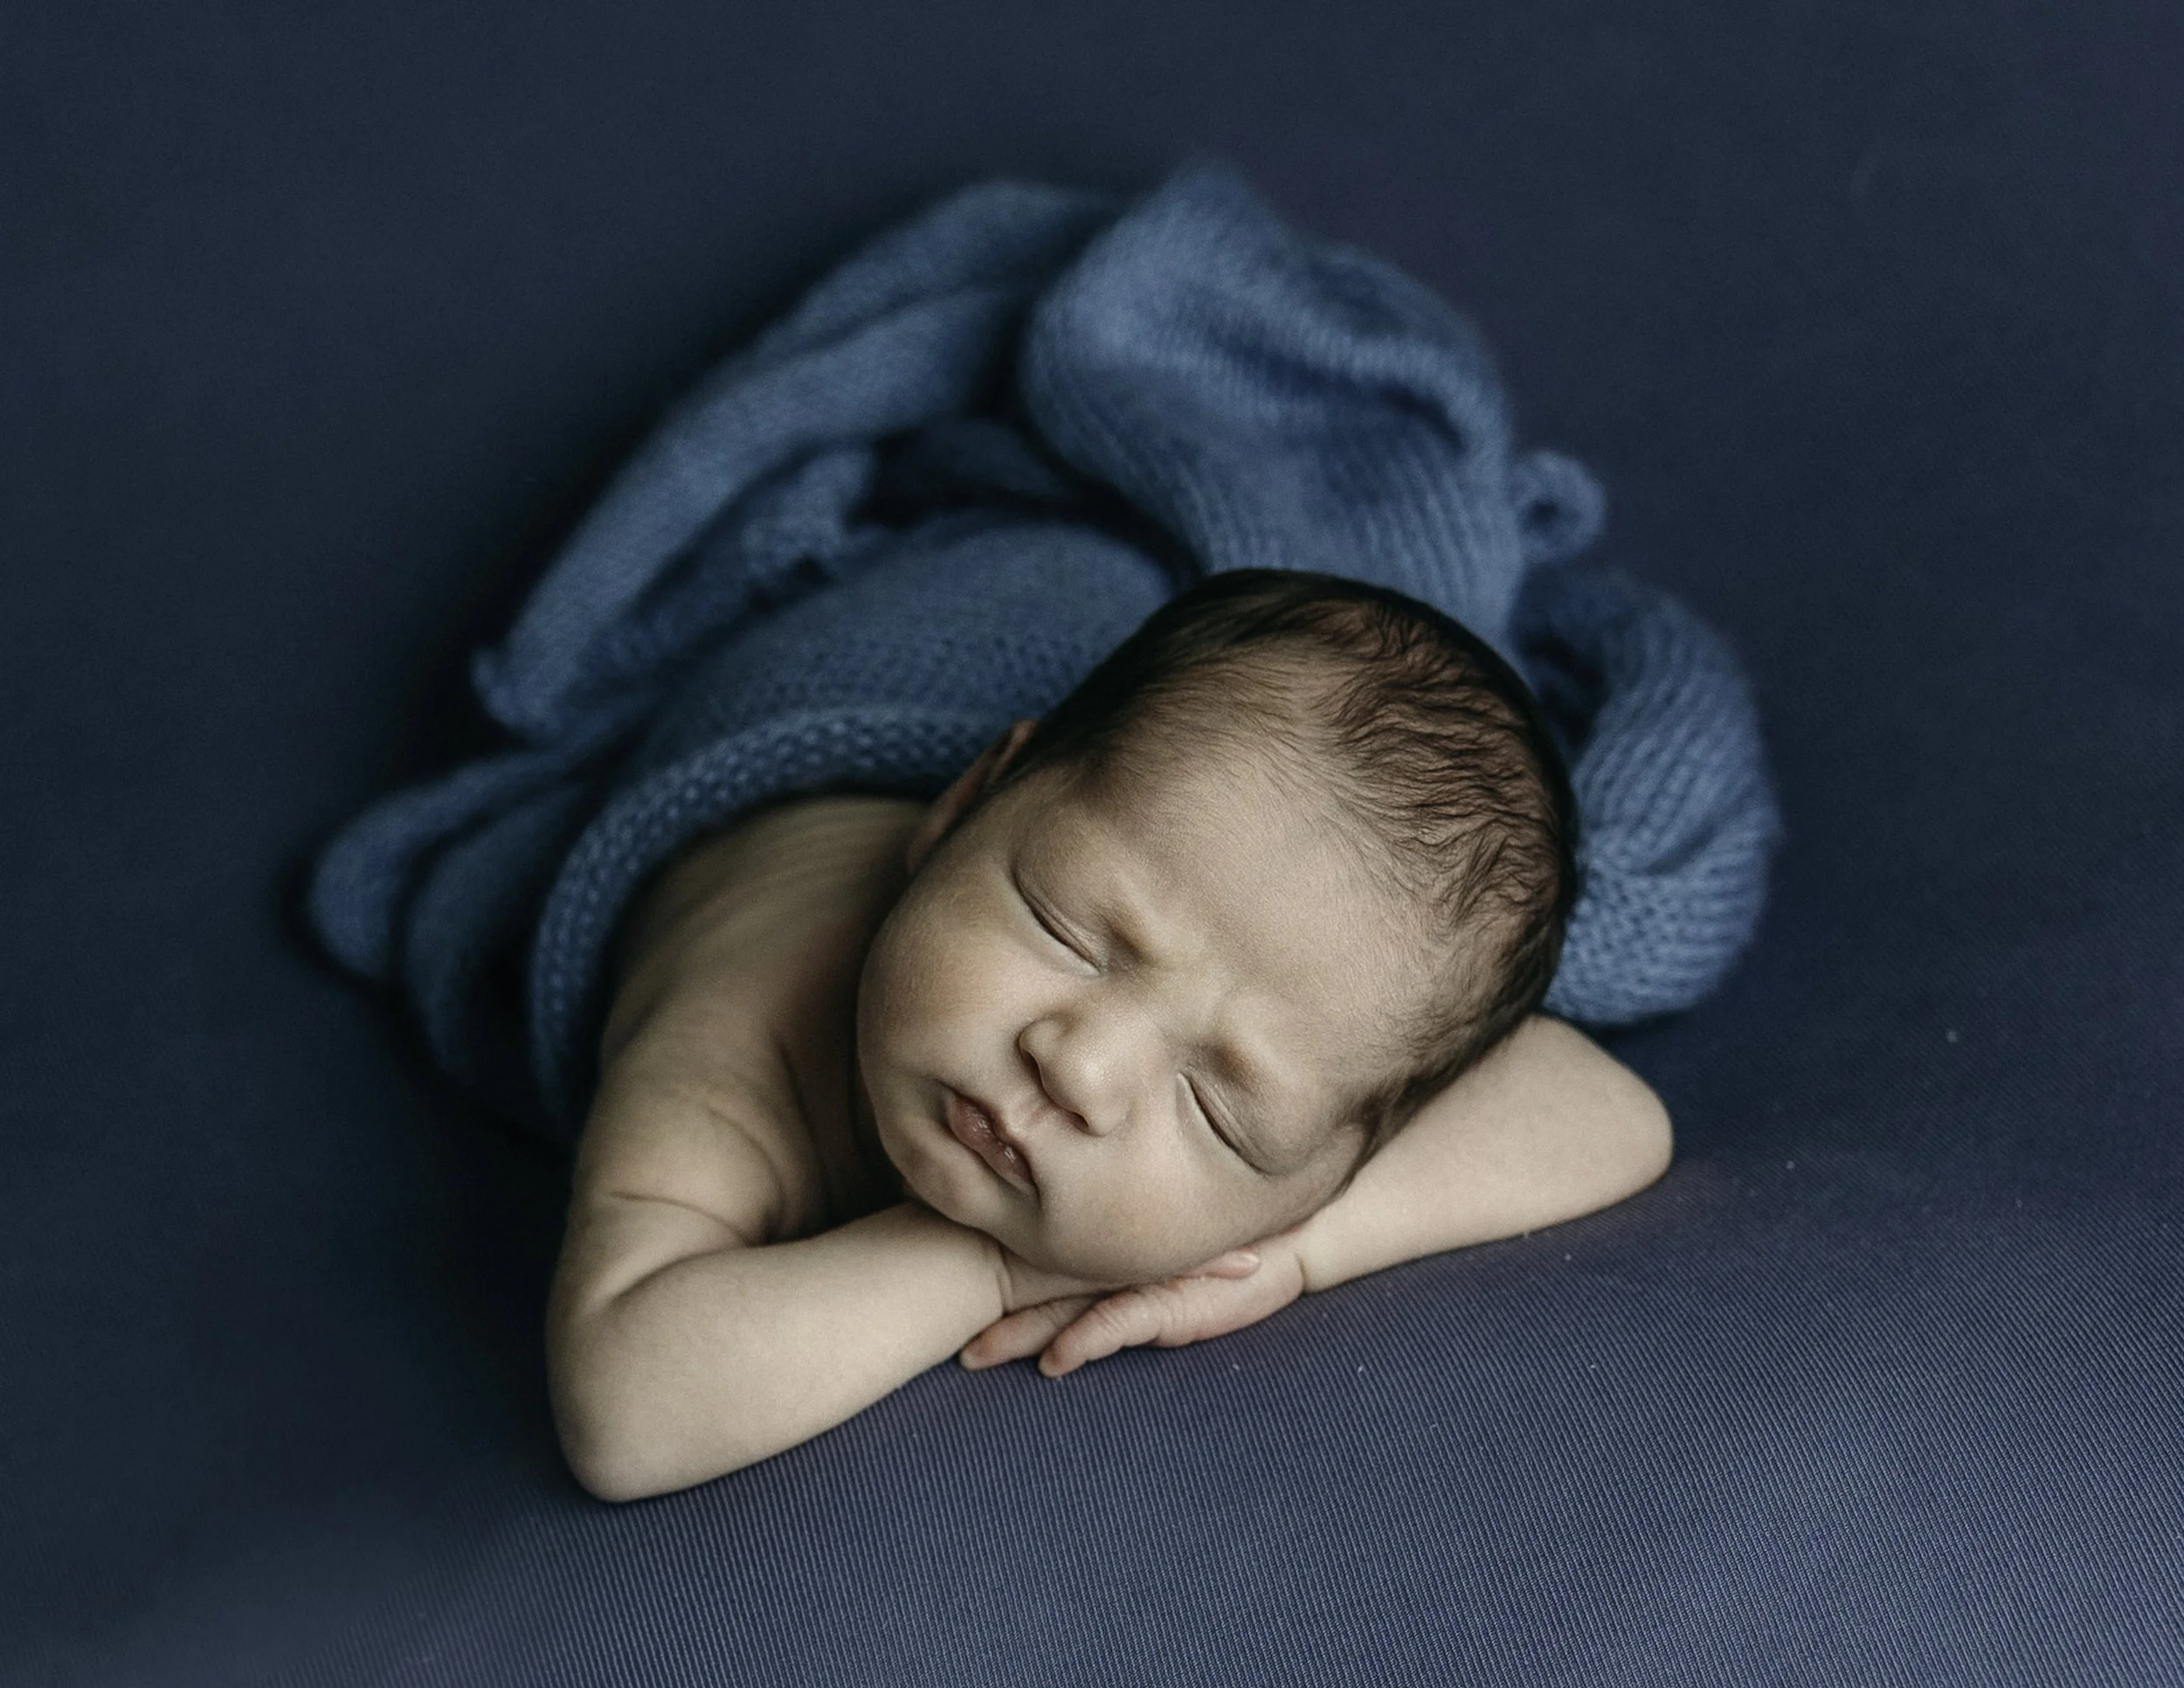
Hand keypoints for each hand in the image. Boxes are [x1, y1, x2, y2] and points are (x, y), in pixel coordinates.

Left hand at [961, 1227, 1308, 1377]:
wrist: (1286, 1241)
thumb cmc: (1223, 1253)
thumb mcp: (1160, 1260)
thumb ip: (1111, 1270)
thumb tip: (1056, 1300)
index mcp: (1102, 1254)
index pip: (1032, 1267)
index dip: (987, 1287)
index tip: (942, 1307)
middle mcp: (1112, 1264)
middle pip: (1036, 1292)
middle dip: (990, 1321)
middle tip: (942, 1344)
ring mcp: (1139, 1279)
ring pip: (1066, 1309)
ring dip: (1022, 1337)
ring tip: (978, 1357)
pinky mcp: (1171, 1298)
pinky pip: (1118, 1321)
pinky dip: (1086, 1341)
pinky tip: (1058, 1363)